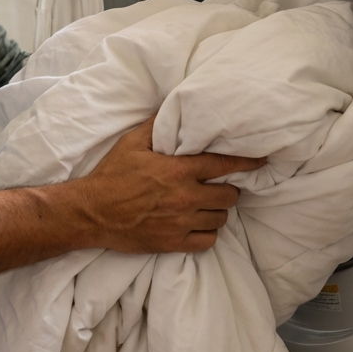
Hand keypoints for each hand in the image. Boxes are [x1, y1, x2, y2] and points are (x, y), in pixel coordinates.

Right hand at [80, 116, 264, 254]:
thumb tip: (174, 108)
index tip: (261, 160)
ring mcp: (181, 222)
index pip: (224, 165)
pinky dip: (208, 233)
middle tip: (219, 185)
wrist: (91, 212)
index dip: (247, 162)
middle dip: (228, 189)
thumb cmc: (111, 175)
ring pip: (221, 218)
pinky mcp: (174, 243)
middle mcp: (185, 197)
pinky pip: (208, 241)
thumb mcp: (131, 143)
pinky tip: (199, 224)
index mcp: (178, 170)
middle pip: (229, 195)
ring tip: (208, 204)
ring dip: (218, 210)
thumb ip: (157, 126)